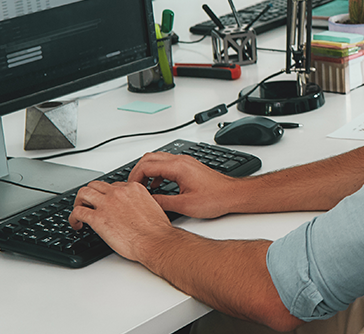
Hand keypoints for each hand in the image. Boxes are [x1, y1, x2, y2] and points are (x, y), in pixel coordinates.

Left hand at [68, 180, 172, 261]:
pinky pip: (77, 212)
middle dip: (90, 195)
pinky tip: (77, 225)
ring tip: (80, 212)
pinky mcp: (97, 218)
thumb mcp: (152, 206)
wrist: (155, 241)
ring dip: (79, 202)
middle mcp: (119, 192)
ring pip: (83, 193)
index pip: (113, 185)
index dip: (107, 195)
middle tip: (89, 205)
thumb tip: (131, 209)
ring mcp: (107, 204)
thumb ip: (139, 202)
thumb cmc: (156, 230)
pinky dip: (73, 218)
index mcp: (134, 188)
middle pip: (95, 185)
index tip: (105, 203)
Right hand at [126, 152, 240, 218]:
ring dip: (147, 171)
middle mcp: (181, 161)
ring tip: (143, 188)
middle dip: (137, 171)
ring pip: (158, 159)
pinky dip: (157, 172)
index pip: (146, 165)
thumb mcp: (184, 205)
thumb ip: (162, 202)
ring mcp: (186, 162)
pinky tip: (157, 186)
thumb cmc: (216, 198)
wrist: (233, 195)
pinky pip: (167, 164)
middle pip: (149, 158)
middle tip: (133, 187)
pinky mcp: (189, 167)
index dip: (134, 177)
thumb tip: (146, 202)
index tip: (130, 189)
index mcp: (178, 167)